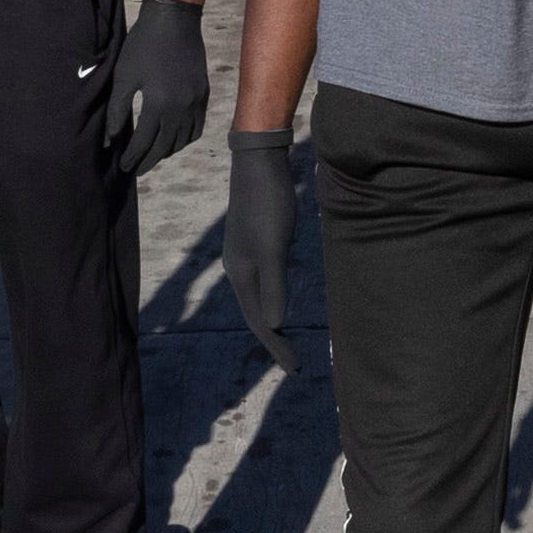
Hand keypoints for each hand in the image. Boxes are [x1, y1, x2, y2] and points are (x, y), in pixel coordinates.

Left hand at [95, 0, 209, 174]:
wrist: (174, 20)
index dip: (132, 157)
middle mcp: (180, 109)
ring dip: (166, 152)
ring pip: (182, 140)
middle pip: (164, 147)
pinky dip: (185, 139)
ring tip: (152, 156)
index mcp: (158, 104)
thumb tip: (110, 140)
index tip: (122, 166)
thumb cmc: (143, 46)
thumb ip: (117, 111)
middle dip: (148, 161)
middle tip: (135, 170)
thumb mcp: (124, 77)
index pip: (144, 142)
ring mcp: (195, 103)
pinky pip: (197, 128)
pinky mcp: (203, 95)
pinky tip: (174, 140)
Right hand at [225, 128, 300, 367]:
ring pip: (258, 296)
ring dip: (272, 320)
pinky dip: (273, 296)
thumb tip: (276, 324)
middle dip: (273, 339)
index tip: (294, 369)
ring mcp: (246, 253)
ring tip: (285, 338)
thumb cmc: (268, 204)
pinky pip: (264, 280)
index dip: (276, 347)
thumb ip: (274, 285)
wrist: (259, 162)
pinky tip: (282, 297)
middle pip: (255, 313)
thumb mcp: (274, 247)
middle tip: (294, 363)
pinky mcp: (256, 239)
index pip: (260, 321)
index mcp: (241, 273)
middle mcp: (238, 267)